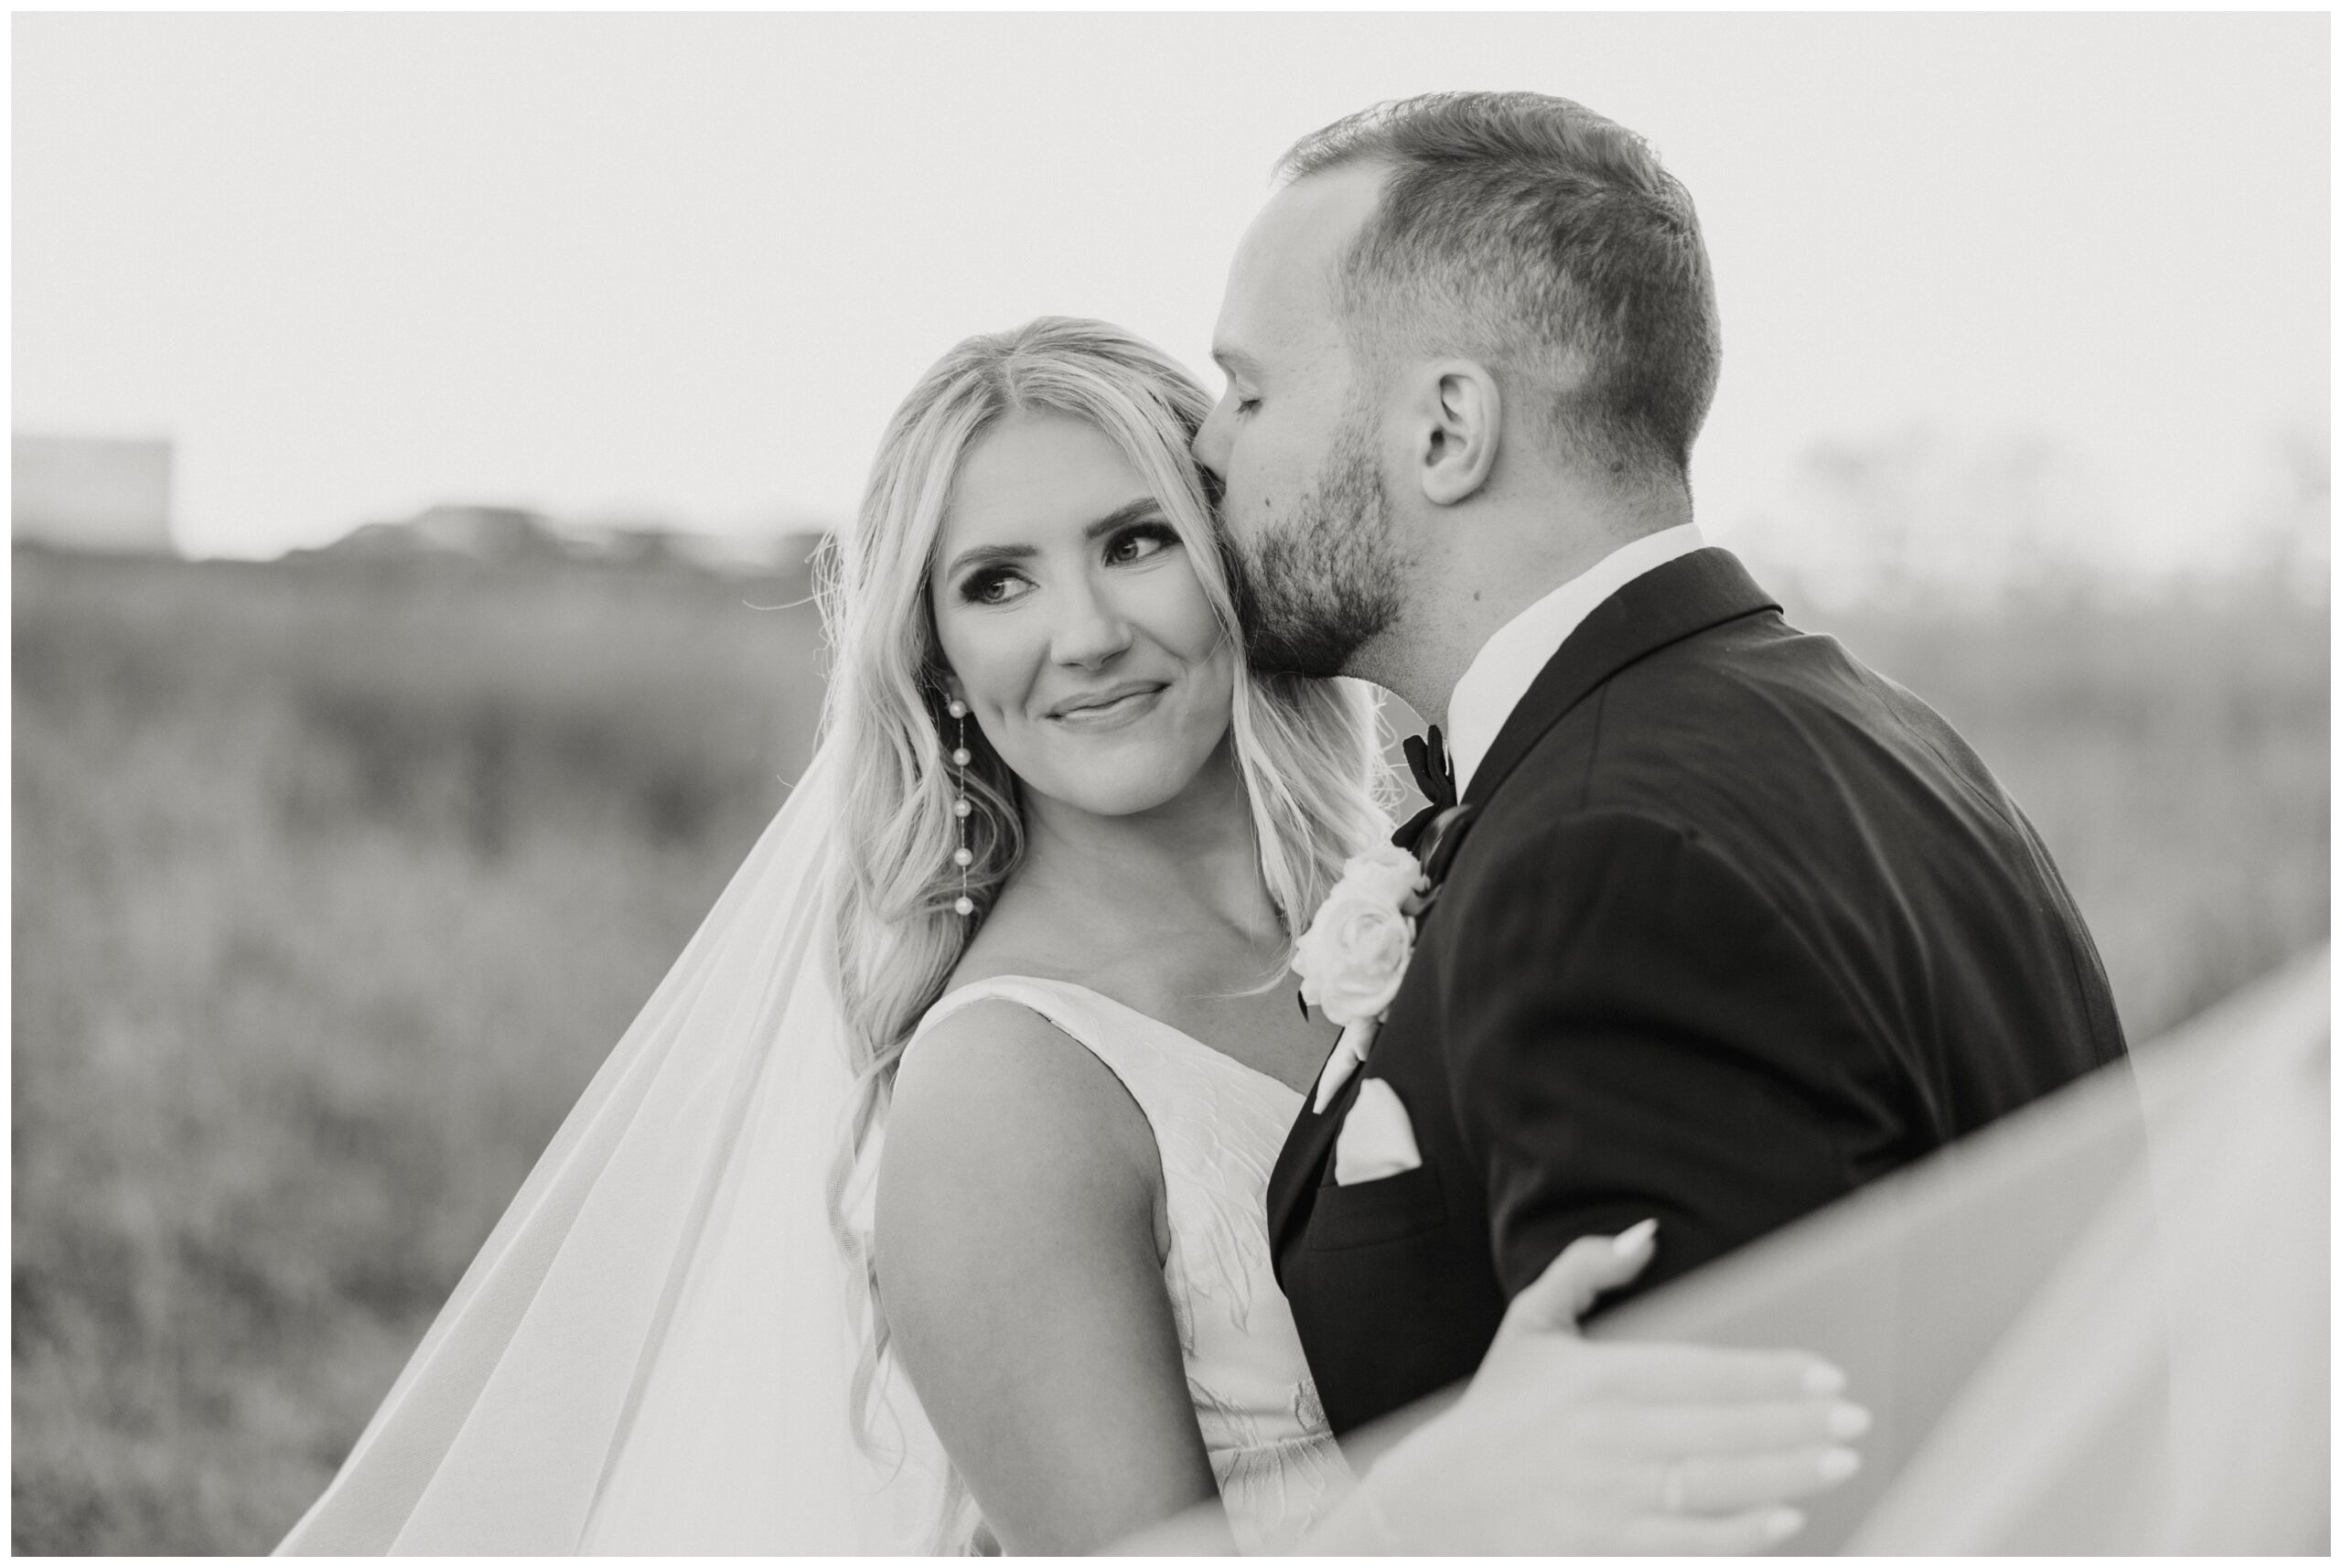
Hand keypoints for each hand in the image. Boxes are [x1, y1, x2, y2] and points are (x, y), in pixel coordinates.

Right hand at [1353, 1222, 1868, 1553]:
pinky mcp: (1600, 1550)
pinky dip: (1739, 1533)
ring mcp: (1604, 1500)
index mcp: (1592, 1378)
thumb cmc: (1491, 1420)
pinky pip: (1686, 1544)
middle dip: (1796, 1423)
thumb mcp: (1525, 1329)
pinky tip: (1785, 1519)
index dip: (1771, 1373)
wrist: (1427, 1511)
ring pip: (1714, 1484)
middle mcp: (1604, 1438)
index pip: (1701, 1371)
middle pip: (1721, 1428)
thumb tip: (1644, 1234)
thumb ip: (1583, 1271)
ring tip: (1838, 1462)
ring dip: (1784, 1473)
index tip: (1826, 1375)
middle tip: (1854, 1421)